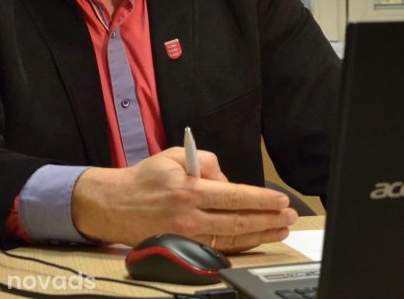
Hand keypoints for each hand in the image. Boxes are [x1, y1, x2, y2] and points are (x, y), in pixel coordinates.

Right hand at [70, 147, 296, 251]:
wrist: (114, 205)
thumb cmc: (145, 179)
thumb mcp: (174, 155)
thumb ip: (206, 162)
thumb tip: (228, 180)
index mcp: (189, 190)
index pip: (234, 196)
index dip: (260, 199)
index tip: (280, 200)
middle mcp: (189, 216)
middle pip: (237, 221)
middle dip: (268, 219)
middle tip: (289, 217)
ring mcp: (186, 236)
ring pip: (230, 239)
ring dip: (259, 235)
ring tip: (280, 230)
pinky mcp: (182, 247)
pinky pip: (216, 248)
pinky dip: (239, 246)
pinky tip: (255, 240)